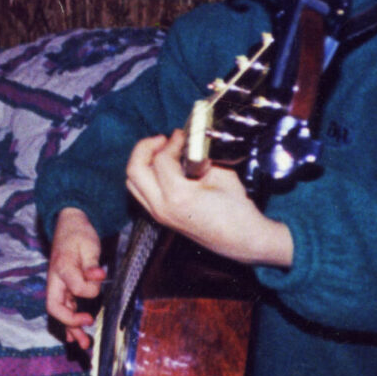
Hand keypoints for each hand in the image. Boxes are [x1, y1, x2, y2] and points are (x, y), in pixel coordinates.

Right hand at [46, 207, 104, 349]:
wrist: (69, 225)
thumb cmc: (79, 233)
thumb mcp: (89, 244)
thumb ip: (92, 262)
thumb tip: (96, 275)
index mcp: (62, 267)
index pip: (74, 287)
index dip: (89, 288)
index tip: (99, 279)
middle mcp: (56, 280)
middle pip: (55, 307)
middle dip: (70, 321)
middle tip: (87, 324)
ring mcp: (59, 286)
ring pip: (59, 313)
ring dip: (70, 329)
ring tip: (83, 344)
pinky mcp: (64, 289)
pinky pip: (65, 309)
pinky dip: (70, 324)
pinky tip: (75, 336)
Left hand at [125, 130, 293, 267]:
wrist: (243, 241)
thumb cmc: (237, 209)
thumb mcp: (221, 174)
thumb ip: (200, 156)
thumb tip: (187, 142)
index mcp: (178, 196)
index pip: (161, 159)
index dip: (172, 142)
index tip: (182, 134)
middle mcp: (162, 207)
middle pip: (134, 170)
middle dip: (145, 148)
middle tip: (163, 140)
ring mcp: (159, 215)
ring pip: (132, 182)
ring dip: (143, 162)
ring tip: (162, 152)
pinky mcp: (161, 218)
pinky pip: (141, 193)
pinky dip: (146, 176)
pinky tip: (164, 169)